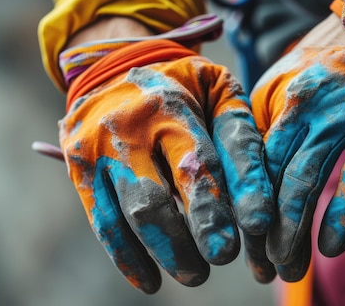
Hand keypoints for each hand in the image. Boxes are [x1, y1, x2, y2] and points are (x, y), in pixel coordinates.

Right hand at [57, 34, 273, 292]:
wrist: (109, 64)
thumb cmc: (179, 85)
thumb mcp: (215, 87)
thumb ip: (238, 128)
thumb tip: (263, 190)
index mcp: (176, 101)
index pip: (215, 150)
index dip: (242, 188)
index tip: (260, 224)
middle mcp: (136, 123)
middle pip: (173, 185)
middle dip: (202, 226)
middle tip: (224, 255)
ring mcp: (103, 147)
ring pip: (139, 210)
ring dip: (170, 250)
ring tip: (196, 274)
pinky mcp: (80, 167)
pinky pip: (103, 222)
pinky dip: (127, 258)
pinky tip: (150, 280)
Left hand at [250, 0, 344, 280]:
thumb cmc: (324, 66)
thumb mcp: (280, 86)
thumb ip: (262, 128)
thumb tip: (241, 180)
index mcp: (270, 101)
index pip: (247, 164)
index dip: (238, 205)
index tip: (232, 240)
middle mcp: (300, 106)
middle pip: (270, 177)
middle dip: (261, 228)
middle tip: (258, 267)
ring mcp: (342, 112)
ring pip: (306, 180)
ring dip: (293, 229)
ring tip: (286, 267)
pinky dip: (344, 212)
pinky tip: (330, 246)